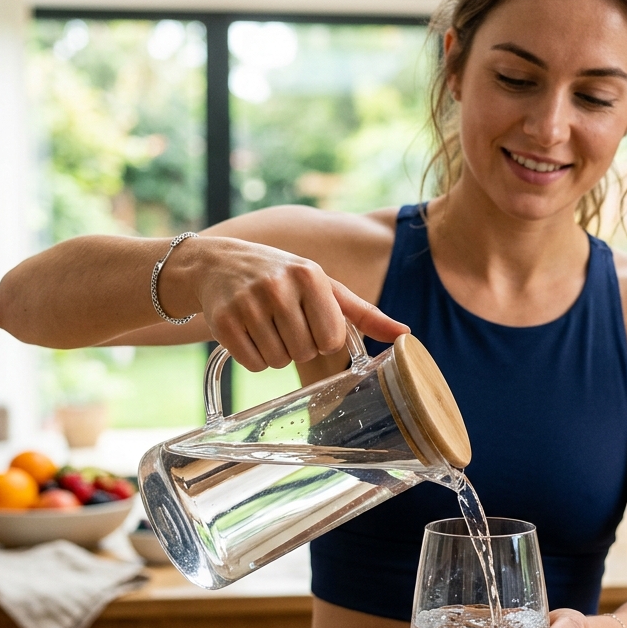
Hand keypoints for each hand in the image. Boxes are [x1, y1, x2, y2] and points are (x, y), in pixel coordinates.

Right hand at [174, 237, 408, 370]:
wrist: (220, 264)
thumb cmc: (284, 277)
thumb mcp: (325, 287)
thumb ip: (365, 313)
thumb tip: (406, 335)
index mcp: (310, 276)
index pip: (332, 339)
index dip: (324, 338)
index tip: (311, 321)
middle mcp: (278, 287)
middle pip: (306, 352)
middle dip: (299, 346)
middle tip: (285, 322)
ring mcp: (248, 304)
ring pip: (278, 362)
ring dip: (277, 353)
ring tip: (267, 326)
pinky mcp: (223, 322)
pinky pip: (253, 364)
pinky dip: (254, 358)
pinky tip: (248, 333)